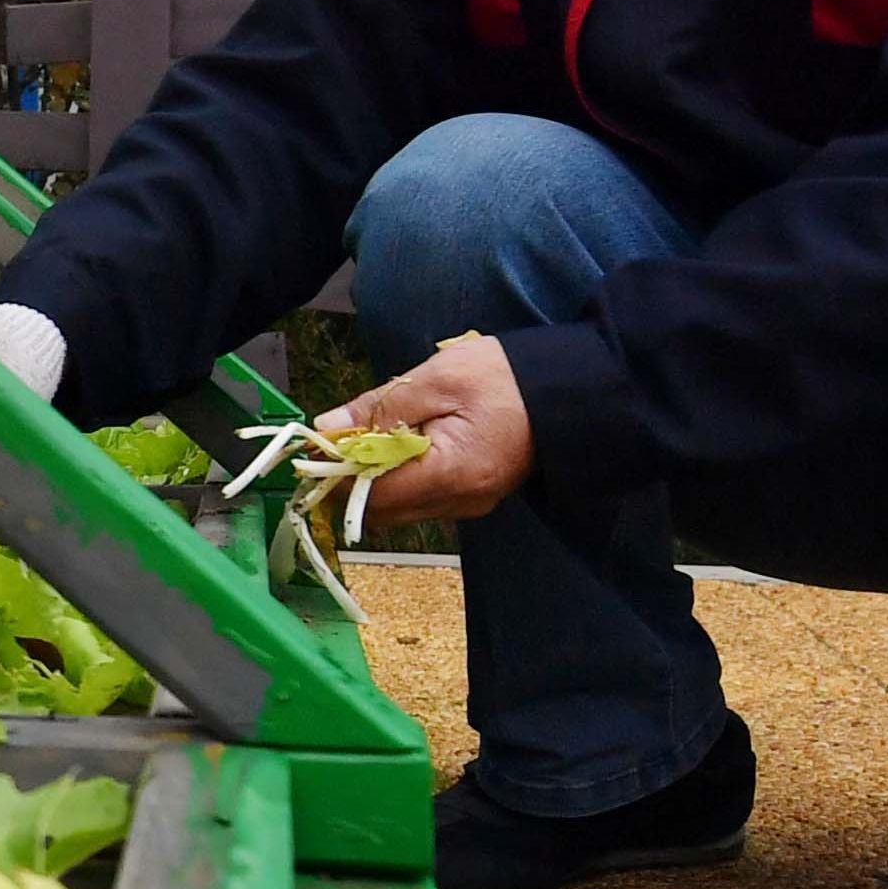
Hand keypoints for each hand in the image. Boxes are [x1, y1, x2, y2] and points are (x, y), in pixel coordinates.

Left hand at [318, 333, 531, 524]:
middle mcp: (459, 502)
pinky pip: (424, 499)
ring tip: (372, 437)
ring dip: (376, 480)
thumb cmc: (504, 377)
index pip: (373, 496)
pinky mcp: (475, 496)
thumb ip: (381, 407)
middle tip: (340, 439)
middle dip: (352, 480)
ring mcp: (470, 504)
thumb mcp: (436, 379)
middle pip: (383, 511)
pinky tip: (401, 446)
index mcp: (450, 475)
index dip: (338, 474)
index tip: (320, 445)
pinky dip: (402, 479)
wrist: (568, 389)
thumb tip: (329, 427)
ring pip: (401, 509)